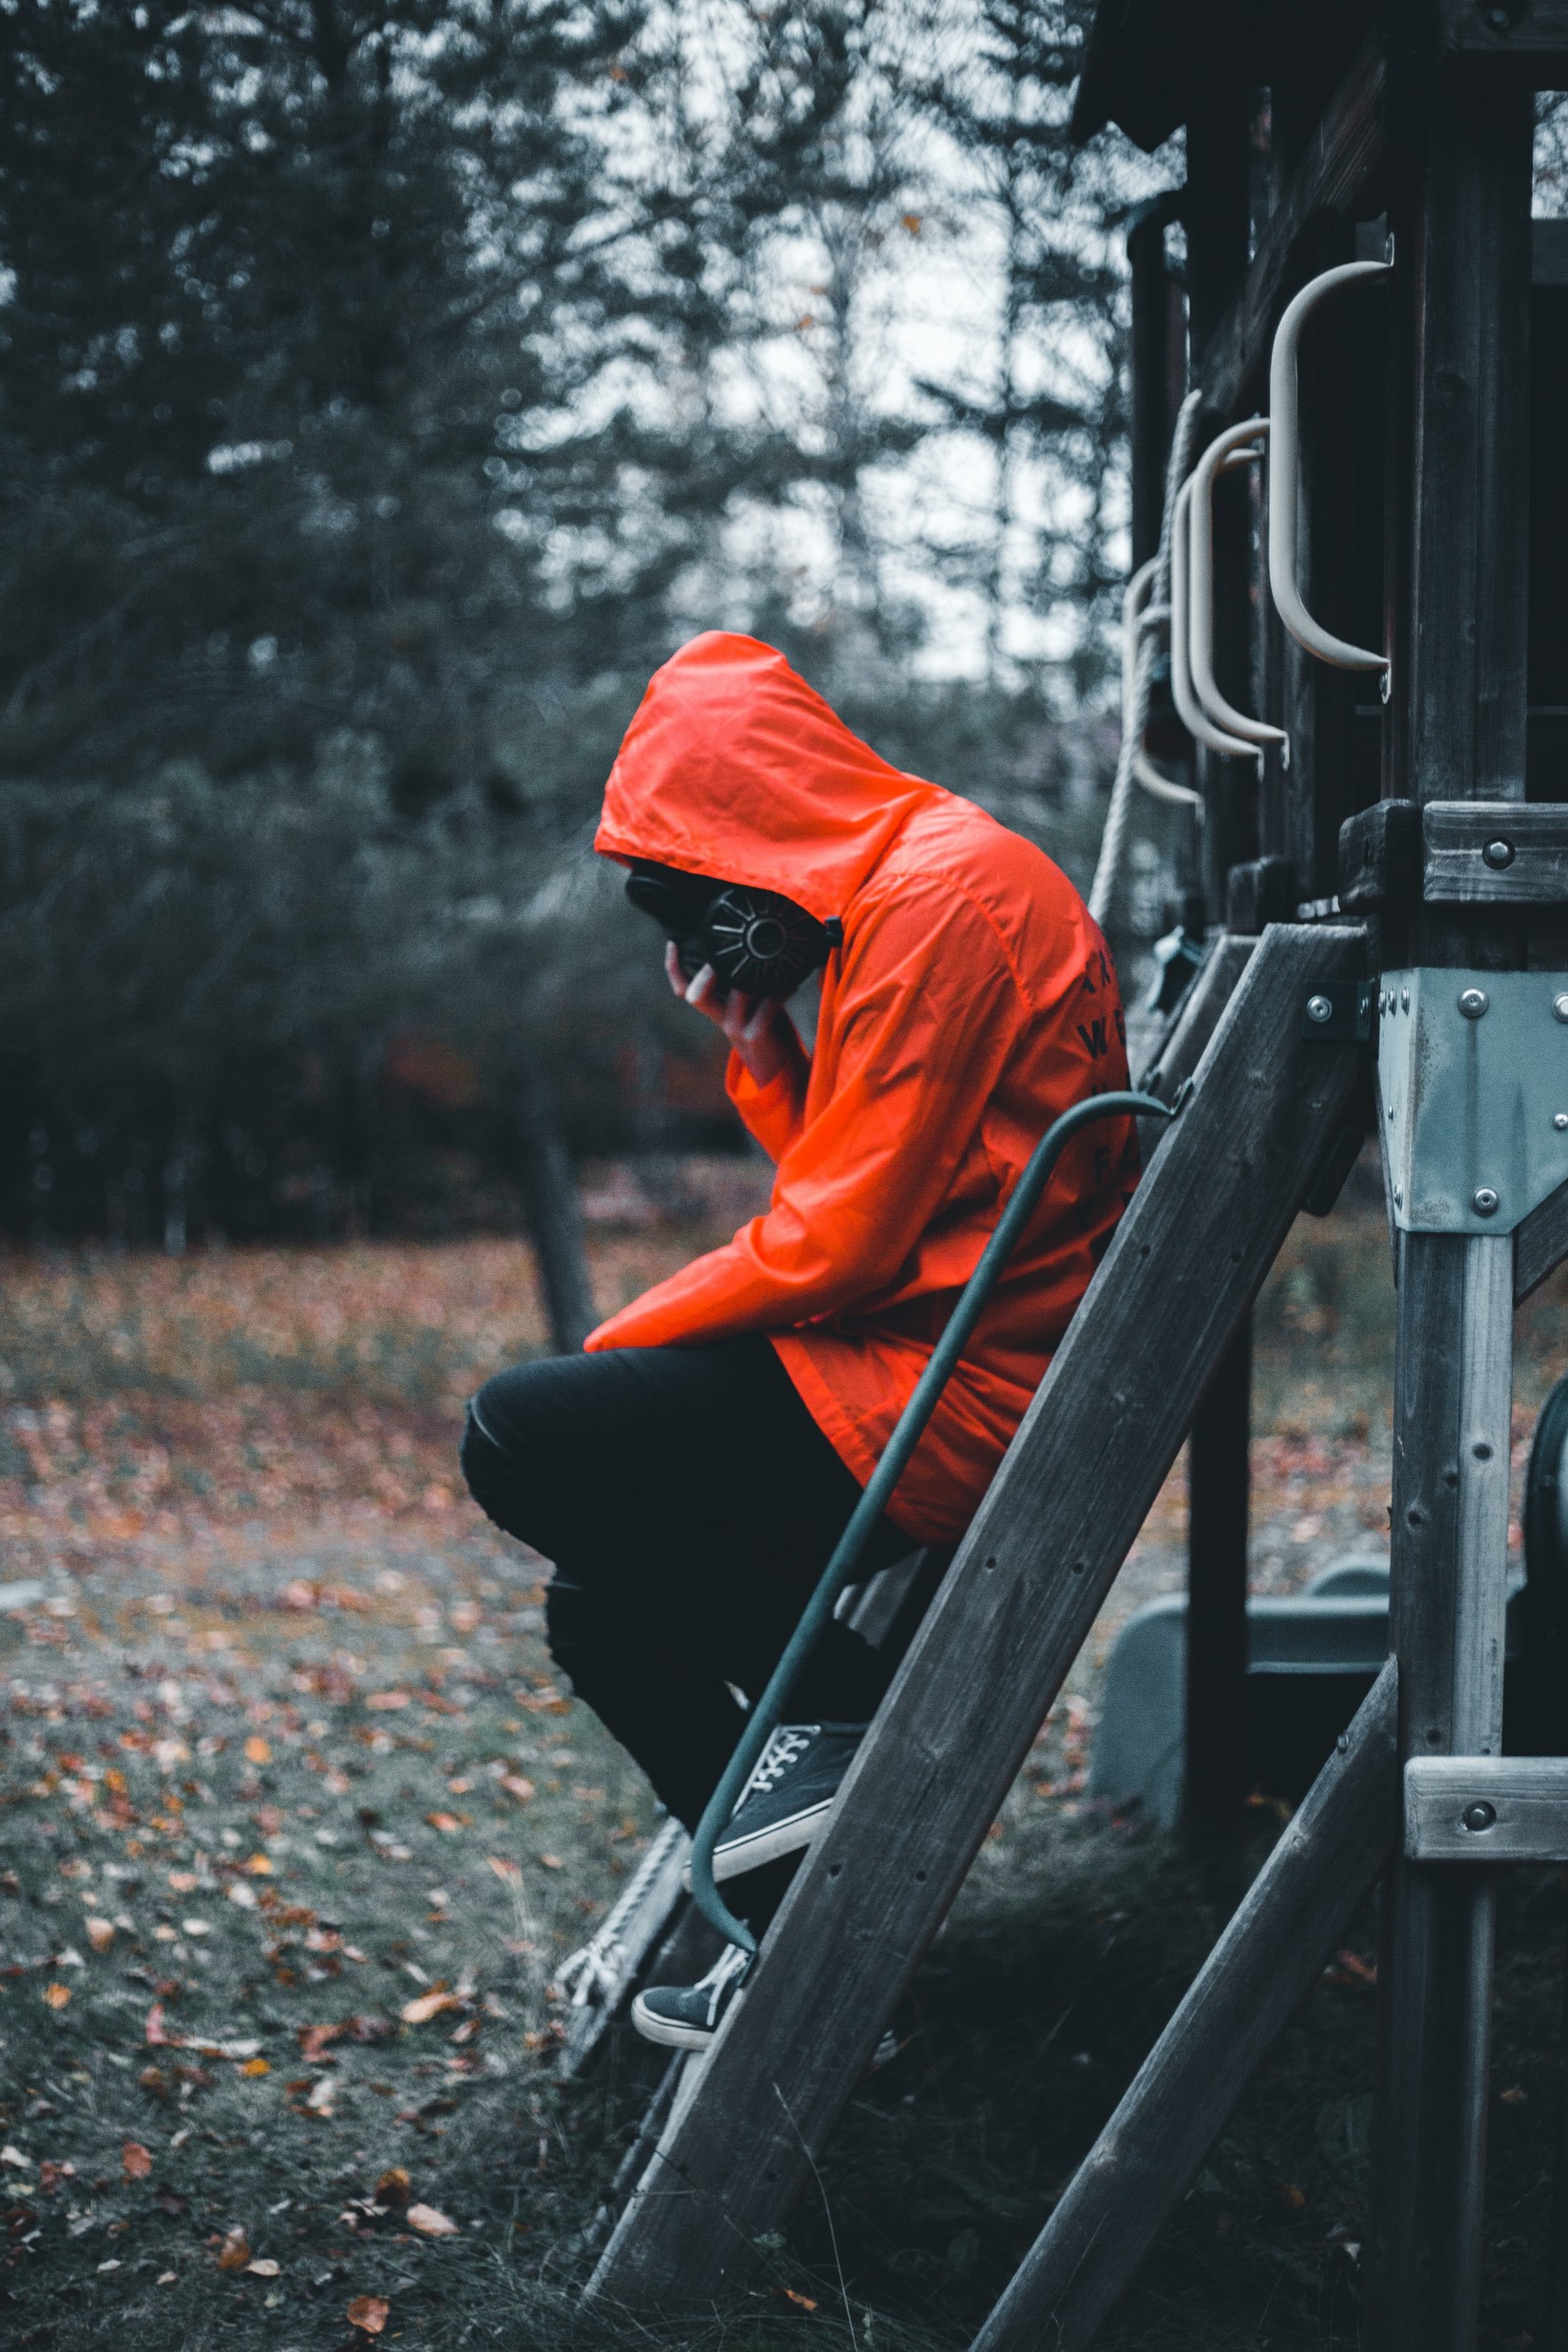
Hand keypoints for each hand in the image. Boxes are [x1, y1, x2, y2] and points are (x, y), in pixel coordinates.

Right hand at [665, 939, 792, 1087]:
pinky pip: (766, 1008)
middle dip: (707, 971)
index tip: (673, 943)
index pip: (683, 989)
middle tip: (721, 954)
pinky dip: (779, 993)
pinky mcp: (755, 1036)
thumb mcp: (748, 1003)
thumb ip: (743, 982)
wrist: (776, 1066)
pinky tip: (790, 985)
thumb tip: (749, 949)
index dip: (674, 968)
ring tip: (769, 960)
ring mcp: (735, 1028)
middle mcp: (720, 1018)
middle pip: (696, 995)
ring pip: (736, 995)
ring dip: (752, 975)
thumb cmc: (764, 1026)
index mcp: (714, 1008)